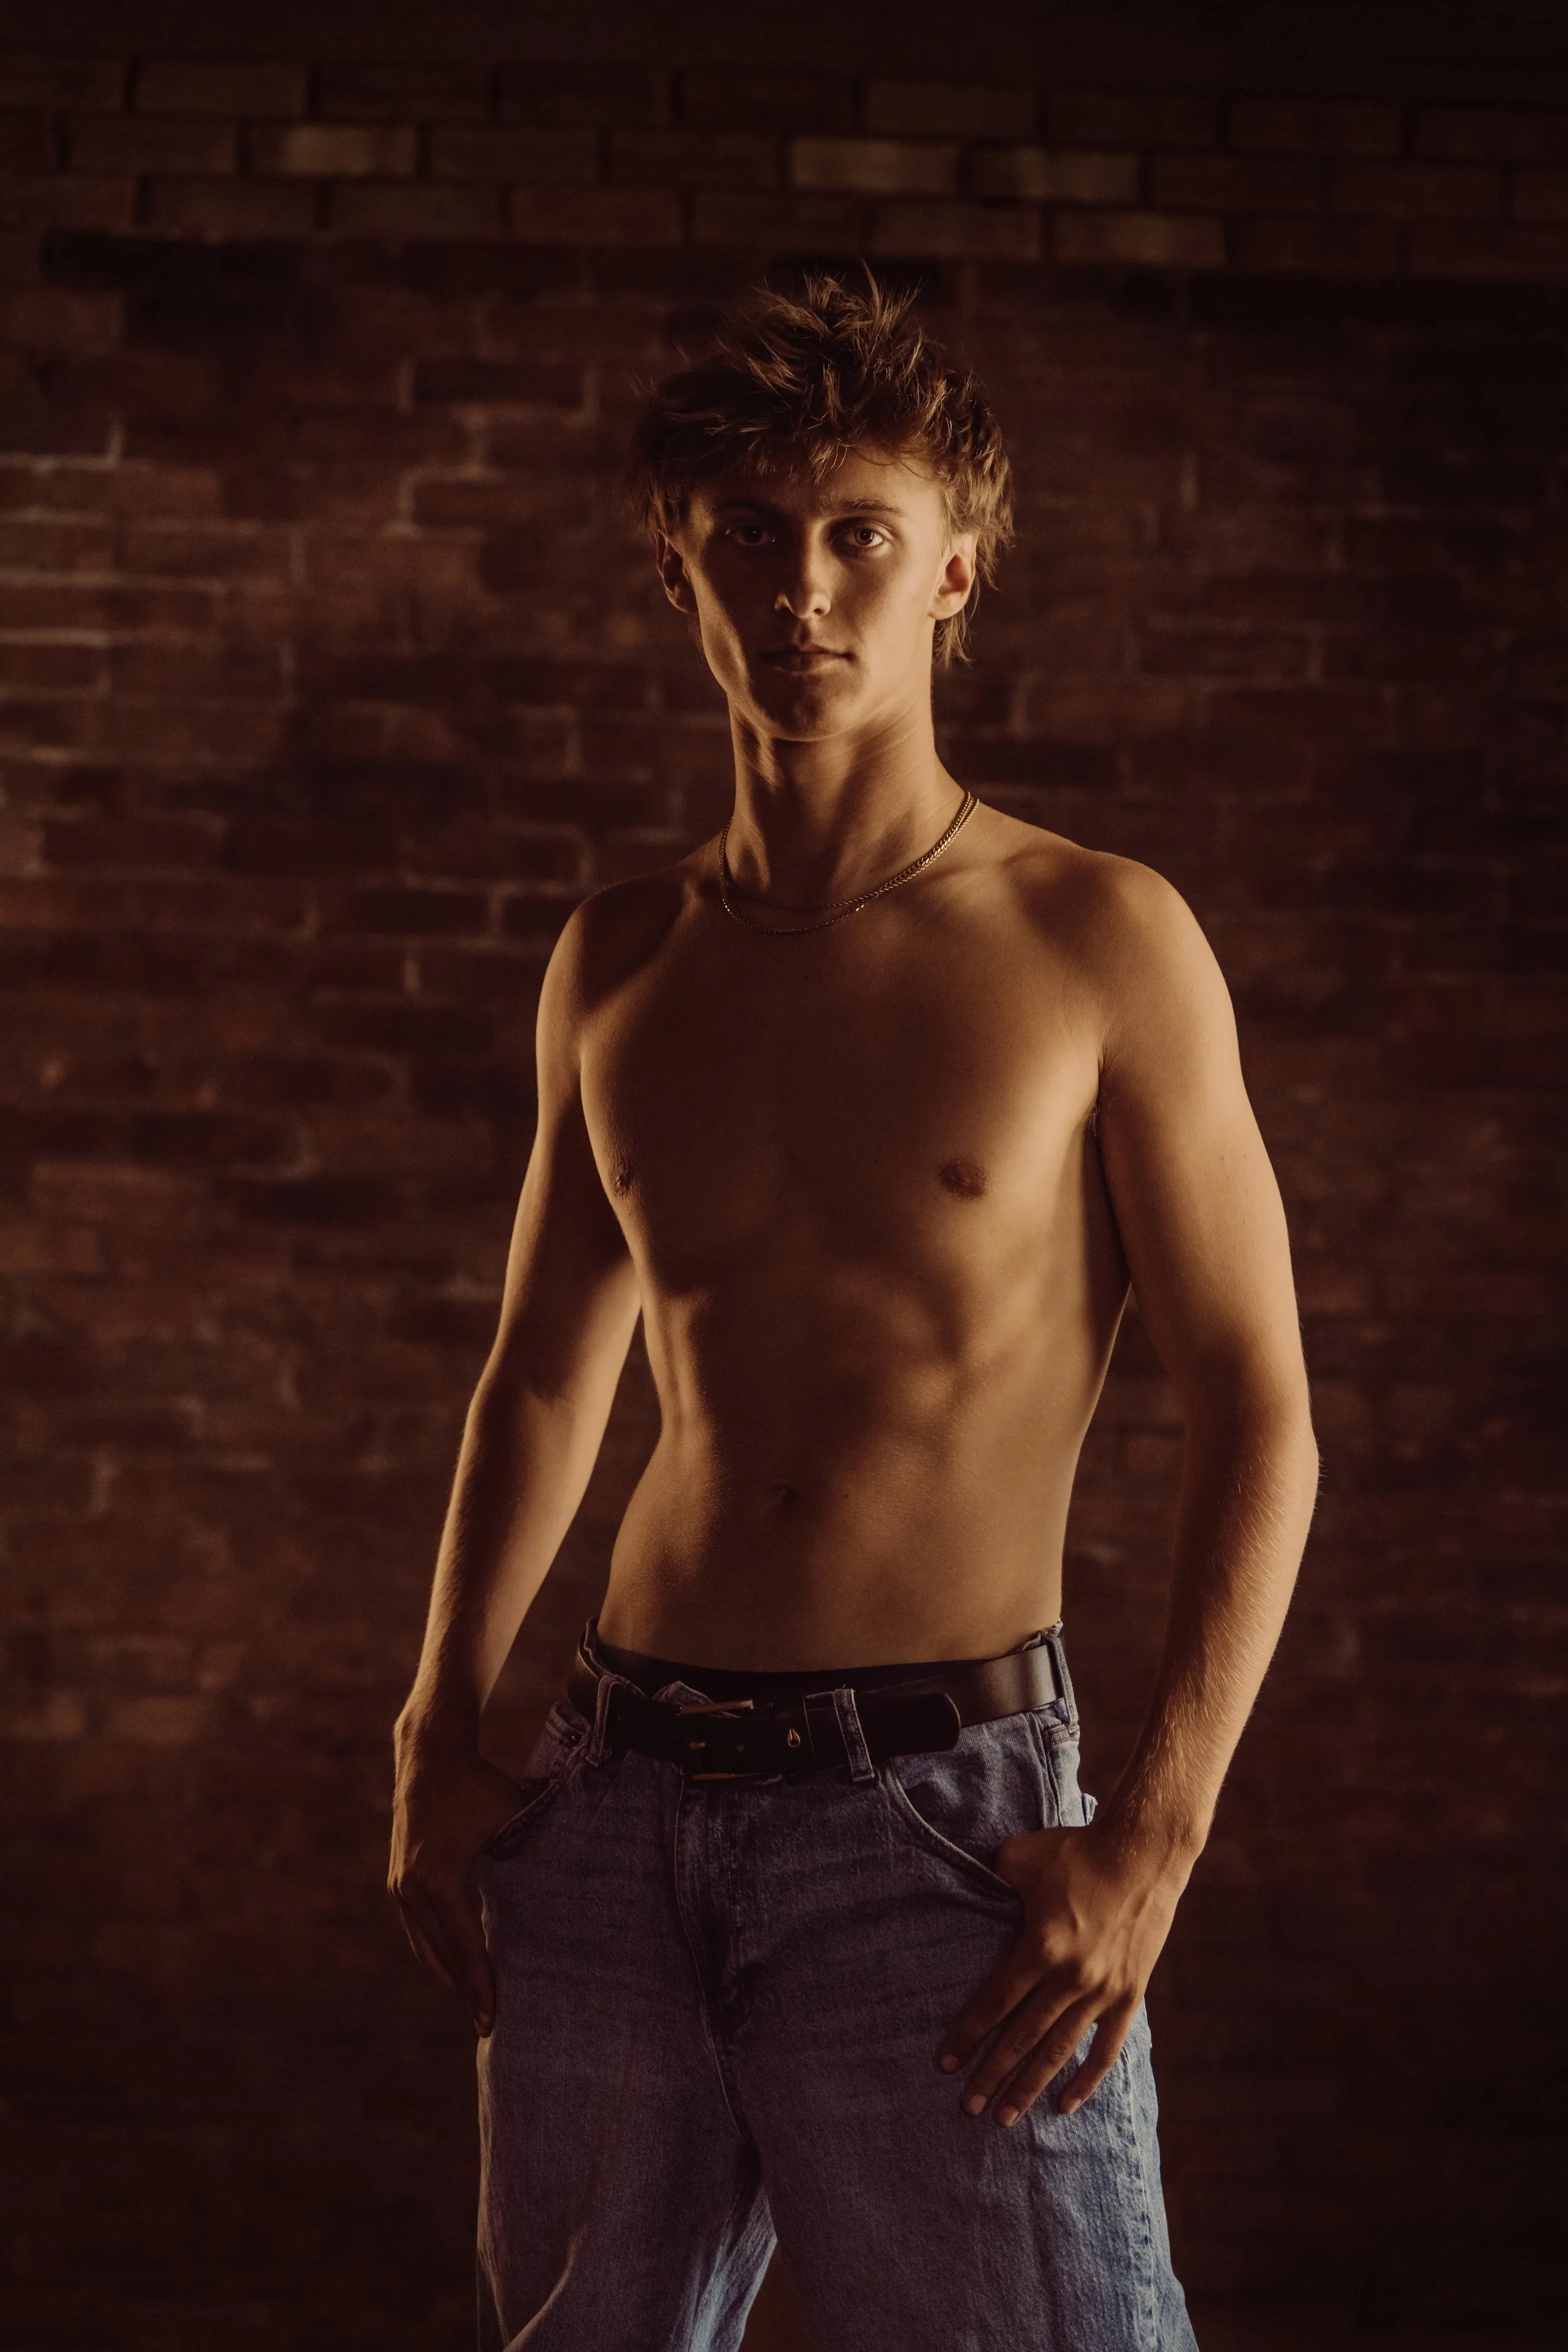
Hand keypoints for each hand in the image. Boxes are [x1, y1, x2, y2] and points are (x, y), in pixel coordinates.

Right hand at [388, 1717, 524, 2037]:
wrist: (429, 1754)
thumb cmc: (478, 1784)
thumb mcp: (509, 1815)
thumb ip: (531, 1850)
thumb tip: (567, 1884)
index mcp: (439, 1877)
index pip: (463, 1944)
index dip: (479, 1984)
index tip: (491, 2018)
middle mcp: (412, 1888)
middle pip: (441, 1956)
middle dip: (465, 1991)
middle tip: (488, 2024)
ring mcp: (400, 1886)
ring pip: (424, 1947)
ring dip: (448, 1976)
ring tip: (475, 2003)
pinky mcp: (398, 1880)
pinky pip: (417, 1930)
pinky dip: (436, 1952)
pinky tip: (456, 1968)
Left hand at [936, 1819, 1186, 2123]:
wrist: (1144, 1853)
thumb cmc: (1076, 1850)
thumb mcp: (1021, 1857)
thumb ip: (991, 1881)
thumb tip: (967, 1890)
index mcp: (1041, 1945)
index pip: (995, 2002)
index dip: (968, 2035)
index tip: (945, 2064)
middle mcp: (1071, 1977)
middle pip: (1021, 2037)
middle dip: (991, 2074)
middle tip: (967, 2107)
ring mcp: (1103, 1991)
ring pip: (1058, 2051)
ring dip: (1030, 2086)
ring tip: (1005, 2117)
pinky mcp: (1129, 1996)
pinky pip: (1106, 2049)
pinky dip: (1086, 2080)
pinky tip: (1065, 2105)